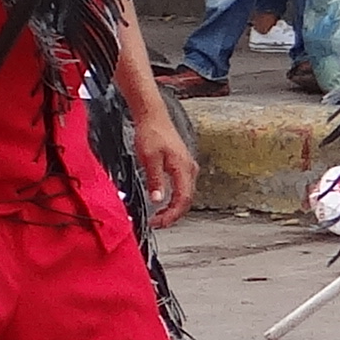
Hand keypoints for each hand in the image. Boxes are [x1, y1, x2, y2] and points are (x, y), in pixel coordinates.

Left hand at [132, 107, 198, 227]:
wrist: (153, 116)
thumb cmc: (152, 133)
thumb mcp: (149, 158)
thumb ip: (155, 180)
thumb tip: (157, 200)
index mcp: (183, 168)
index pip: (182, 200)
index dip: (171, 215)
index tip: (159, 223)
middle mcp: (190, 169)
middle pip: (186, 200)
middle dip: (172, 215)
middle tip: (156, 223)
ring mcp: (188, 167)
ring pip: (185, 195)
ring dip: (173, 208)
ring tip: (158, 216)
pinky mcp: (183, 165)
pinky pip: (183, 187)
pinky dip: (174, 198)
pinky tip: (164, 201)